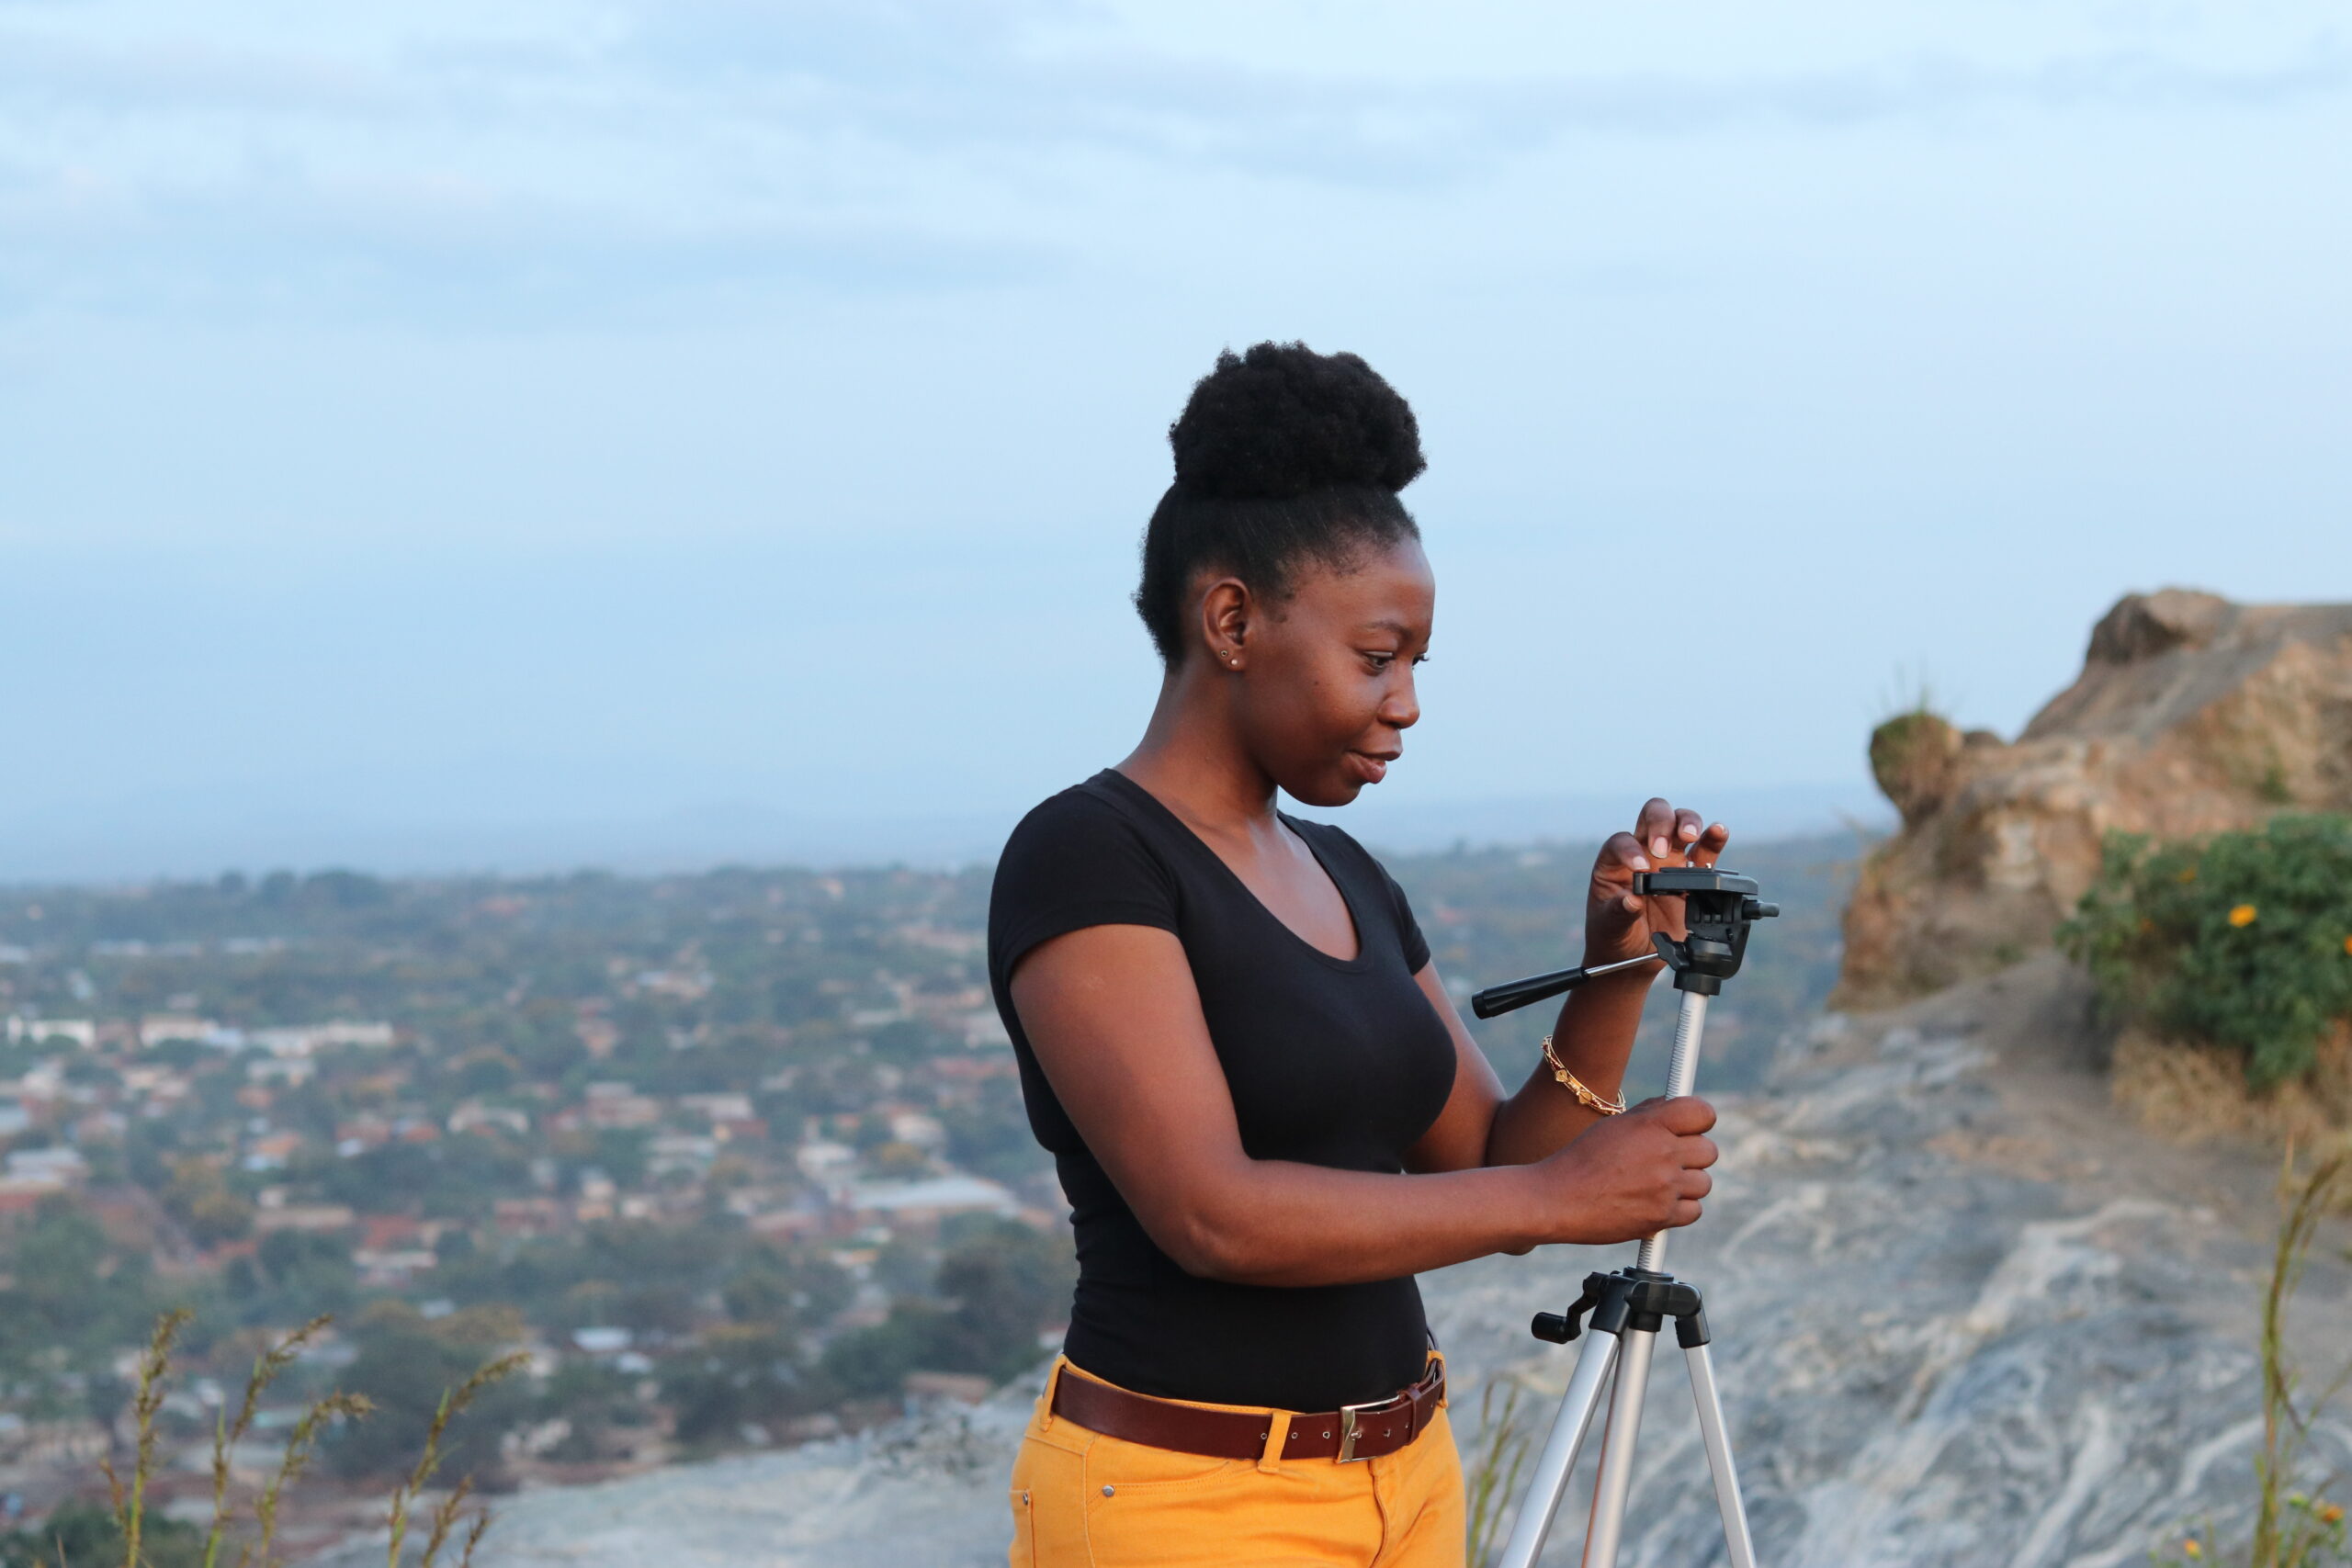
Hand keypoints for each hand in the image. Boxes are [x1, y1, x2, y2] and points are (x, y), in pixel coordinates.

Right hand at [1530, 1095, 1717, 1244]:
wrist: (1556, 1199)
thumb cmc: (1581, 1159)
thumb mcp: (1613, 1126)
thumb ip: (1648, 1114)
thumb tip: (1673, 1105)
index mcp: (1650, 1125)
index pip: (1702, 1113)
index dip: (1700, 1120)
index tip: (1691, 1127)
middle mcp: (1663, 1153)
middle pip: (1709, 1151)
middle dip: (1693, 1155)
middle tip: (1670, 1160)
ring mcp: (1665, 1187)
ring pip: (1704, 1183)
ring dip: (1686, 1184)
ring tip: (1657, 1184)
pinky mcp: (1662, 1217)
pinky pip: (1694, 1211)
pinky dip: (1679, 1209)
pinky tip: (1656, 1203)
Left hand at [1584, 798, 1730, 965]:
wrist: (1635, 956)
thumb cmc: (1615, 935)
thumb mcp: (1609, 927)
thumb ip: (1619, 913)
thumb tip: (1631, 900)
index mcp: (1614, 861)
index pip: (1621, 842)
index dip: (1630, 850)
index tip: (1640, 869)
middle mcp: (1642, 851)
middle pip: (1652, 815)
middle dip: (1660, 822)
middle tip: (1662, 849)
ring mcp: (1670, 859)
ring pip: (1680, 823)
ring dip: (1687, 823)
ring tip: (1691, 837)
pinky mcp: (1693, 872)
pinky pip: (1706, 849)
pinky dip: (1714, 838)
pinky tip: (1719, 832)